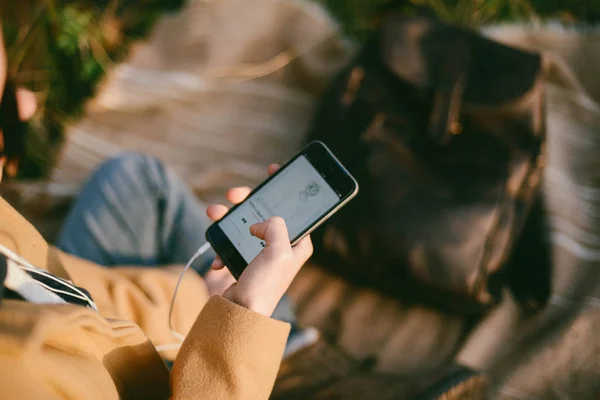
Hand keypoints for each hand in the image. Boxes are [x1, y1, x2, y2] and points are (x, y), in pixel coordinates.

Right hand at [206, 164, 312, 316]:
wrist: (239, 314)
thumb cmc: (264, 286)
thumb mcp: (279, 251)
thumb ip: (275, 226)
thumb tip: (261, 222)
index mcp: (296, 243)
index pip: (294, 209)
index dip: (283, 189)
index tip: (273, 170)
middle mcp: (280, 247)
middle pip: (264, 212)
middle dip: (247, 200)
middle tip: (234, 194)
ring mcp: (259, 254)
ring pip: (243, 224)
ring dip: (227, 217)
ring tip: (214, 213)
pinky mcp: (242, 262)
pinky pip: (230, 243)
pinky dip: (222, 246)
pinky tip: (220, 259)